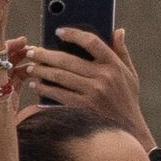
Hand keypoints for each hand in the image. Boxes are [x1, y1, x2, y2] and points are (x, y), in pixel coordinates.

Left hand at [32, 25, 149, 139]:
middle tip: (32, 51)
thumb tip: (118, 30)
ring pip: (60, 76)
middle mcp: (103, 77)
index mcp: (114, 65)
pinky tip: (35, 85)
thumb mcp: (130, 74)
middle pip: (68, 60)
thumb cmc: (127, 99)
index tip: (58, 31)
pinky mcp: (83, 108)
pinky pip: (59, 94)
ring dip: (42, 70)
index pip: (92, 42)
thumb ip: (122, 51)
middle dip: (46, 54)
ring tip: (30, 67)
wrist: (129, 130)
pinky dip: (44, 89)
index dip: (73, 34)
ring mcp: (92, 93)